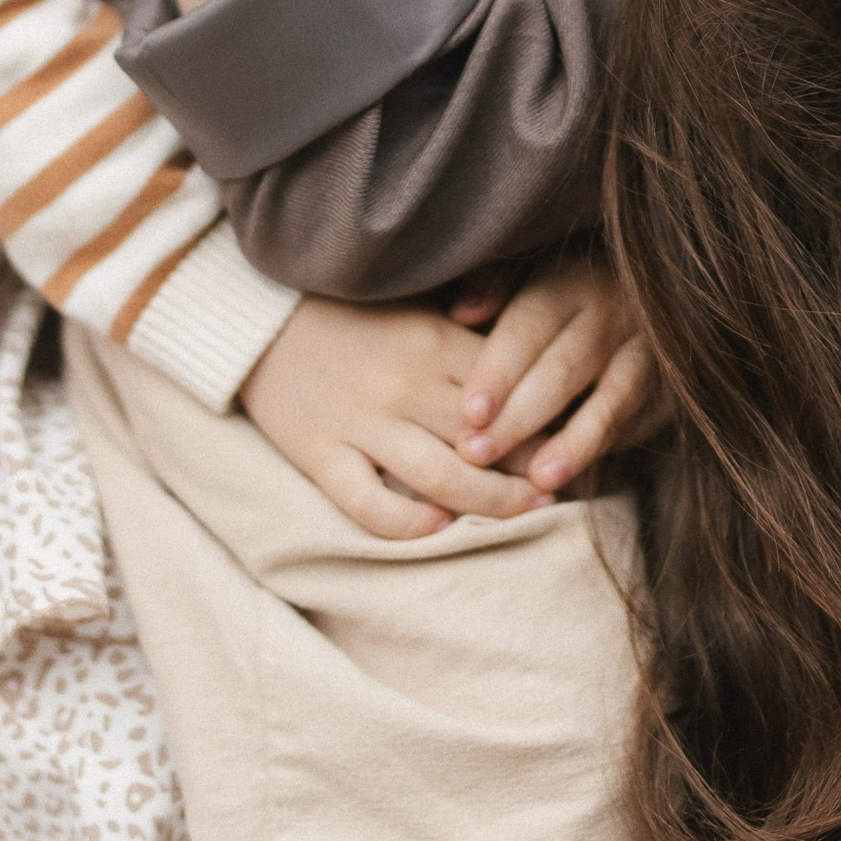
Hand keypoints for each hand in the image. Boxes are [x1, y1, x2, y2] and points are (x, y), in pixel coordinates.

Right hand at [239, 296, 553, 540]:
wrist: (260, 320)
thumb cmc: (350, 317)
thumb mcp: (416, 311)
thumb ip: (468, 335)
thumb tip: (536, 365)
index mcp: (434, 343)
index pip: (508, 389)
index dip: (549, 416)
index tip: (580, 435)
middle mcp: (404, 385)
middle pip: (485, 438)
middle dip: (533, 467)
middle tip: (567, 486)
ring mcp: (361, 423)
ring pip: (440, 475)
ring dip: (491, 501)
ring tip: (527, 512)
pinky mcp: (320, 454)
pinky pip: (367, 500)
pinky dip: (405, 521)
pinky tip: (437, 528)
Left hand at [455, 252, 664, 493]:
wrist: (655, 279)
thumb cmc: (567, 284)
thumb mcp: (529, 267)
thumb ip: (493, 285)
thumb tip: (461, 311)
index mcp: (570, 282)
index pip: (529, 328)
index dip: (499, 371)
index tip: (470, 413)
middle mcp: (612, 314)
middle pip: (563, 370)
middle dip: (519, 417)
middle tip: (479, 455)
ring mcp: (648, 351)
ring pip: (611, 401)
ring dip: (575, 443)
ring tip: (539, 479)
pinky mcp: (668, 385)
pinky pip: (640, 421)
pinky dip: (609, 450)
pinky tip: (578, 479)